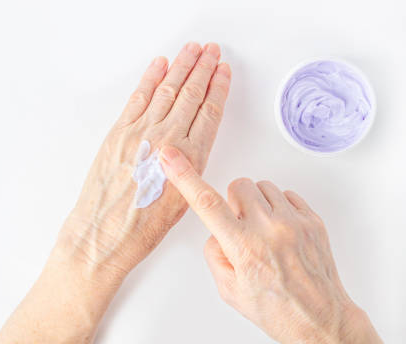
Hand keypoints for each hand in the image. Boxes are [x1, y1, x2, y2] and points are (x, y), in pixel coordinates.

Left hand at [58, 42, 231, 280]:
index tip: (222, 71)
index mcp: (189, 158)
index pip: (209, 112)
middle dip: (203, 68)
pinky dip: (149, 79)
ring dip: (180, 66)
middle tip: (211, 51)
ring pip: (166, 90)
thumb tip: (192, 142)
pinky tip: (159, 66)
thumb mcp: (182, 200)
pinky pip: (138, 98)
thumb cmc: (142, 228)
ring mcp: (140, 132)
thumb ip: (191, 166)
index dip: (217, 88)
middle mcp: (167, 139)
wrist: (104, 235)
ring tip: (191, 50)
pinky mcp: (117, 133)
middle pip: (190, 94)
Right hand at [159, 146, 381, 343]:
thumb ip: (215, 253)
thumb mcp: (229, 290)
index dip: (185, 176)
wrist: (320, 319)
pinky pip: (287, 195)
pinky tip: (281, 231)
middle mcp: (269, 230)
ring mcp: (294, 223)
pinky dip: (279, 208)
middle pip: (239, 185)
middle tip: (241, 225)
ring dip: (257, 204)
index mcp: (243, 247)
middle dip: (234, 201)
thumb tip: (218, 230)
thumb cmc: (276, 309)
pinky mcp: (313, 220)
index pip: (206, 202)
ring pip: (263, 187)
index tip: (171, 157)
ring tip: (264, 231)